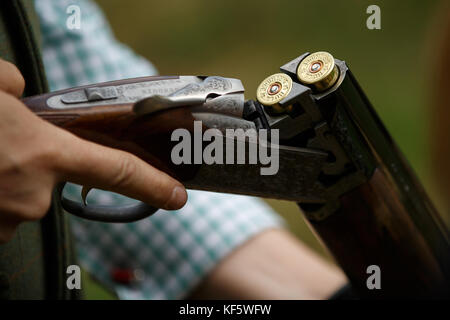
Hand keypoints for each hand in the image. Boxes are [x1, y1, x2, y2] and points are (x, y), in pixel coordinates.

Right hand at [0, 58, 186, 242]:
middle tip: (5, 146)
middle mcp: (35, 196)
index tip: (177, 197)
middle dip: (34, 164)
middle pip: (55, 180)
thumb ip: (17, 89)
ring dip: (8, 178)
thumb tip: (19, 90)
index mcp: (47, 154)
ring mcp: (11, 221)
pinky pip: (4, 210)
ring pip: (24, 196)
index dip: (153, 185)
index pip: (118, 172)